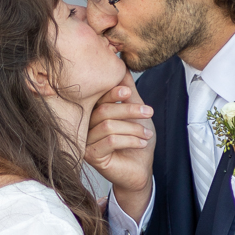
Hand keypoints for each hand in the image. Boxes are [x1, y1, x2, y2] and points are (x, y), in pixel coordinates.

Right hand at [85, 72, 154, 214]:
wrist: (139, 171)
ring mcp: (86, 141)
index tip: (129, 91)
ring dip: (132, 127)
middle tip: (149, 112)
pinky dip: (129, 139)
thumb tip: (122, 63)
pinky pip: (110, 141)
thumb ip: (128, 91)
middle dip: (129, 110)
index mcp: (94, 112)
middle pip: (104, 110)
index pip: (99, 97)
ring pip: (108, 125)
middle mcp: (86, 125)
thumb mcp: (136, 112)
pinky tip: (141, 142)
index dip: (113, 91)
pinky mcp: (91, 156)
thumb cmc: (136, 142)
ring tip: (147, 133)